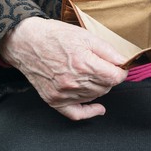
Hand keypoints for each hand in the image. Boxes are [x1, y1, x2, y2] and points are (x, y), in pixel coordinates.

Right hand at [0, 17, 127, 119]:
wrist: (25, 42)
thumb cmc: (54, 36)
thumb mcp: (85, 36)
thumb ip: (108, 51)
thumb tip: (124, 61)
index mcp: (83, 64)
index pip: (115, 77)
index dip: (121, 71)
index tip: (120, 67)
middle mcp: (74, 82)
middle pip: (106, 87)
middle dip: (109, 77)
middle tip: (104, 66)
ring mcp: (63, 93)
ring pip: (95, 97)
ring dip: (99, 87)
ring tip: (92, 75)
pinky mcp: (54, 100)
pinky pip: (76, 114)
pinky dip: (90, 112)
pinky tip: (99, 108)